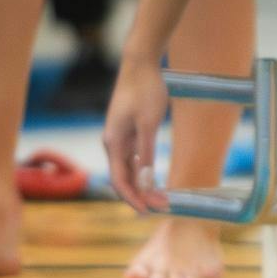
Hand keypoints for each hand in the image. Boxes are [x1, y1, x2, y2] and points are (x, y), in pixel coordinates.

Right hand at [104, 54, 172, 211]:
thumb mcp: (148, 124)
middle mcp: (113, 143)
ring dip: (144, 186)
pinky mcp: (128, 133)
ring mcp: (120, 138)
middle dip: (142, 196)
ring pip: (129, 170)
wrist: (140, 65)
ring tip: (163, 199)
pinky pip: (133, 160)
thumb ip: (146, 152)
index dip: (133, 198)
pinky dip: (144, 173)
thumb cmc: (145, 91)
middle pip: (124, 178)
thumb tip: (145, 180)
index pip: (119, 180)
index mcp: (114, 142)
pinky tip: (155, 182)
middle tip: (163, 208)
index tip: (147, 212)